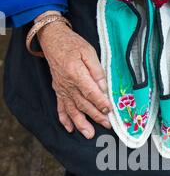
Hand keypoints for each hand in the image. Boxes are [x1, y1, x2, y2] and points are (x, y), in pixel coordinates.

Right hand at [37, 11, 111, 138]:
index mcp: (76, 73)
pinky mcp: (58, 91)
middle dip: (96, 116)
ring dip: (80, 123)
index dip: (100, 102)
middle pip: (83, 104)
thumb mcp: (89, 52)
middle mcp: (68, 84)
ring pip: (72, 109)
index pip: (90, 92)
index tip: (109, 110)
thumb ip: (97, 71)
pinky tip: (69, 128)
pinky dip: (64, 119)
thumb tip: (104, 88)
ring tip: (89, 134)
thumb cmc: (73, 44)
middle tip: (107, 125)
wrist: (53, 40)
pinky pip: (60, 107)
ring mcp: (62, 89)